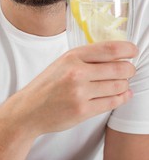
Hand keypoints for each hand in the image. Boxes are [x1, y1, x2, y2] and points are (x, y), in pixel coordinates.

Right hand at [9, 41, 137, 135]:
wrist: (28, 109)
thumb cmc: (46, 86)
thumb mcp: (61, 64)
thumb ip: (85, 58)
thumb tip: (116, 54)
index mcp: (71, 57)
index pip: (110, 49)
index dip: (128, 49)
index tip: (132, 51)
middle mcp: (76, 73)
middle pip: (120, 68)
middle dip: (129, 69)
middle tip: (128, 71)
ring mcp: (80, 93)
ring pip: (119, 86)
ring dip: (124, 85)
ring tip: (120, 84)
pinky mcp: (82, 110)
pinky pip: (112, 102)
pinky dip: (121, 98)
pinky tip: (121, 94)